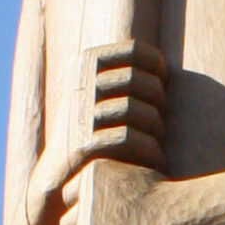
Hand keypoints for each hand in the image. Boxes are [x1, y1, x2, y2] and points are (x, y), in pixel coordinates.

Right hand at [64, 39, 167, 179]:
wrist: (60, 174)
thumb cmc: (95, 129)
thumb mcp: (104, 93)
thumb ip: (127, 76)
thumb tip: (164, 67)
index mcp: (86, 64)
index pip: (132, 50)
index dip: (156, 64)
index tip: (163, 81)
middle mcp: (79, 85)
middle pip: (135, 80)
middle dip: (157, 99)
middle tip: (159, 119)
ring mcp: (78, 114)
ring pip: (131, 109)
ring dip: (155, 127)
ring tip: (157, 140)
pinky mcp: (81, 147)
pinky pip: (125, 137)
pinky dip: (148, 148)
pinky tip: (155, 158)